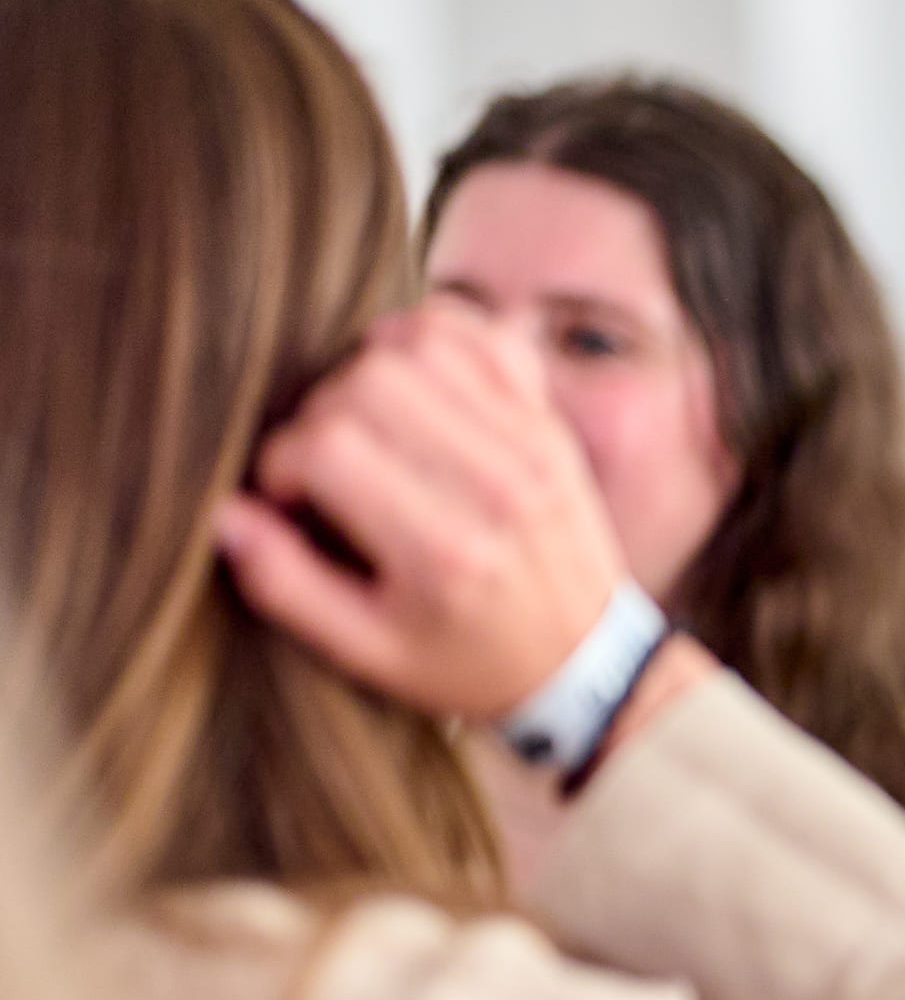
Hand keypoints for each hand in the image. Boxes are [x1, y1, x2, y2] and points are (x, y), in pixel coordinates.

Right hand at [220, 301, 636, 721]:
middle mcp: (495, 489)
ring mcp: (532, 448)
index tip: (290, 499)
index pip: (329, 446)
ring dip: (368, 369)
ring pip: (421, 346)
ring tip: (362, 422)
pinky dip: (436, 335)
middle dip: (318, 413)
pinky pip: (487, 339)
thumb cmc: (465, 661)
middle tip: (323, 463)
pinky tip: (409, 377)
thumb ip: (287, 586)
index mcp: (444, 553)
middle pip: (369, 383)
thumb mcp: (368, 653)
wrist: (586, 663)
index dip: (282, 463)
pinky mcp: (550, 425)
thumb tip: (223, 514)